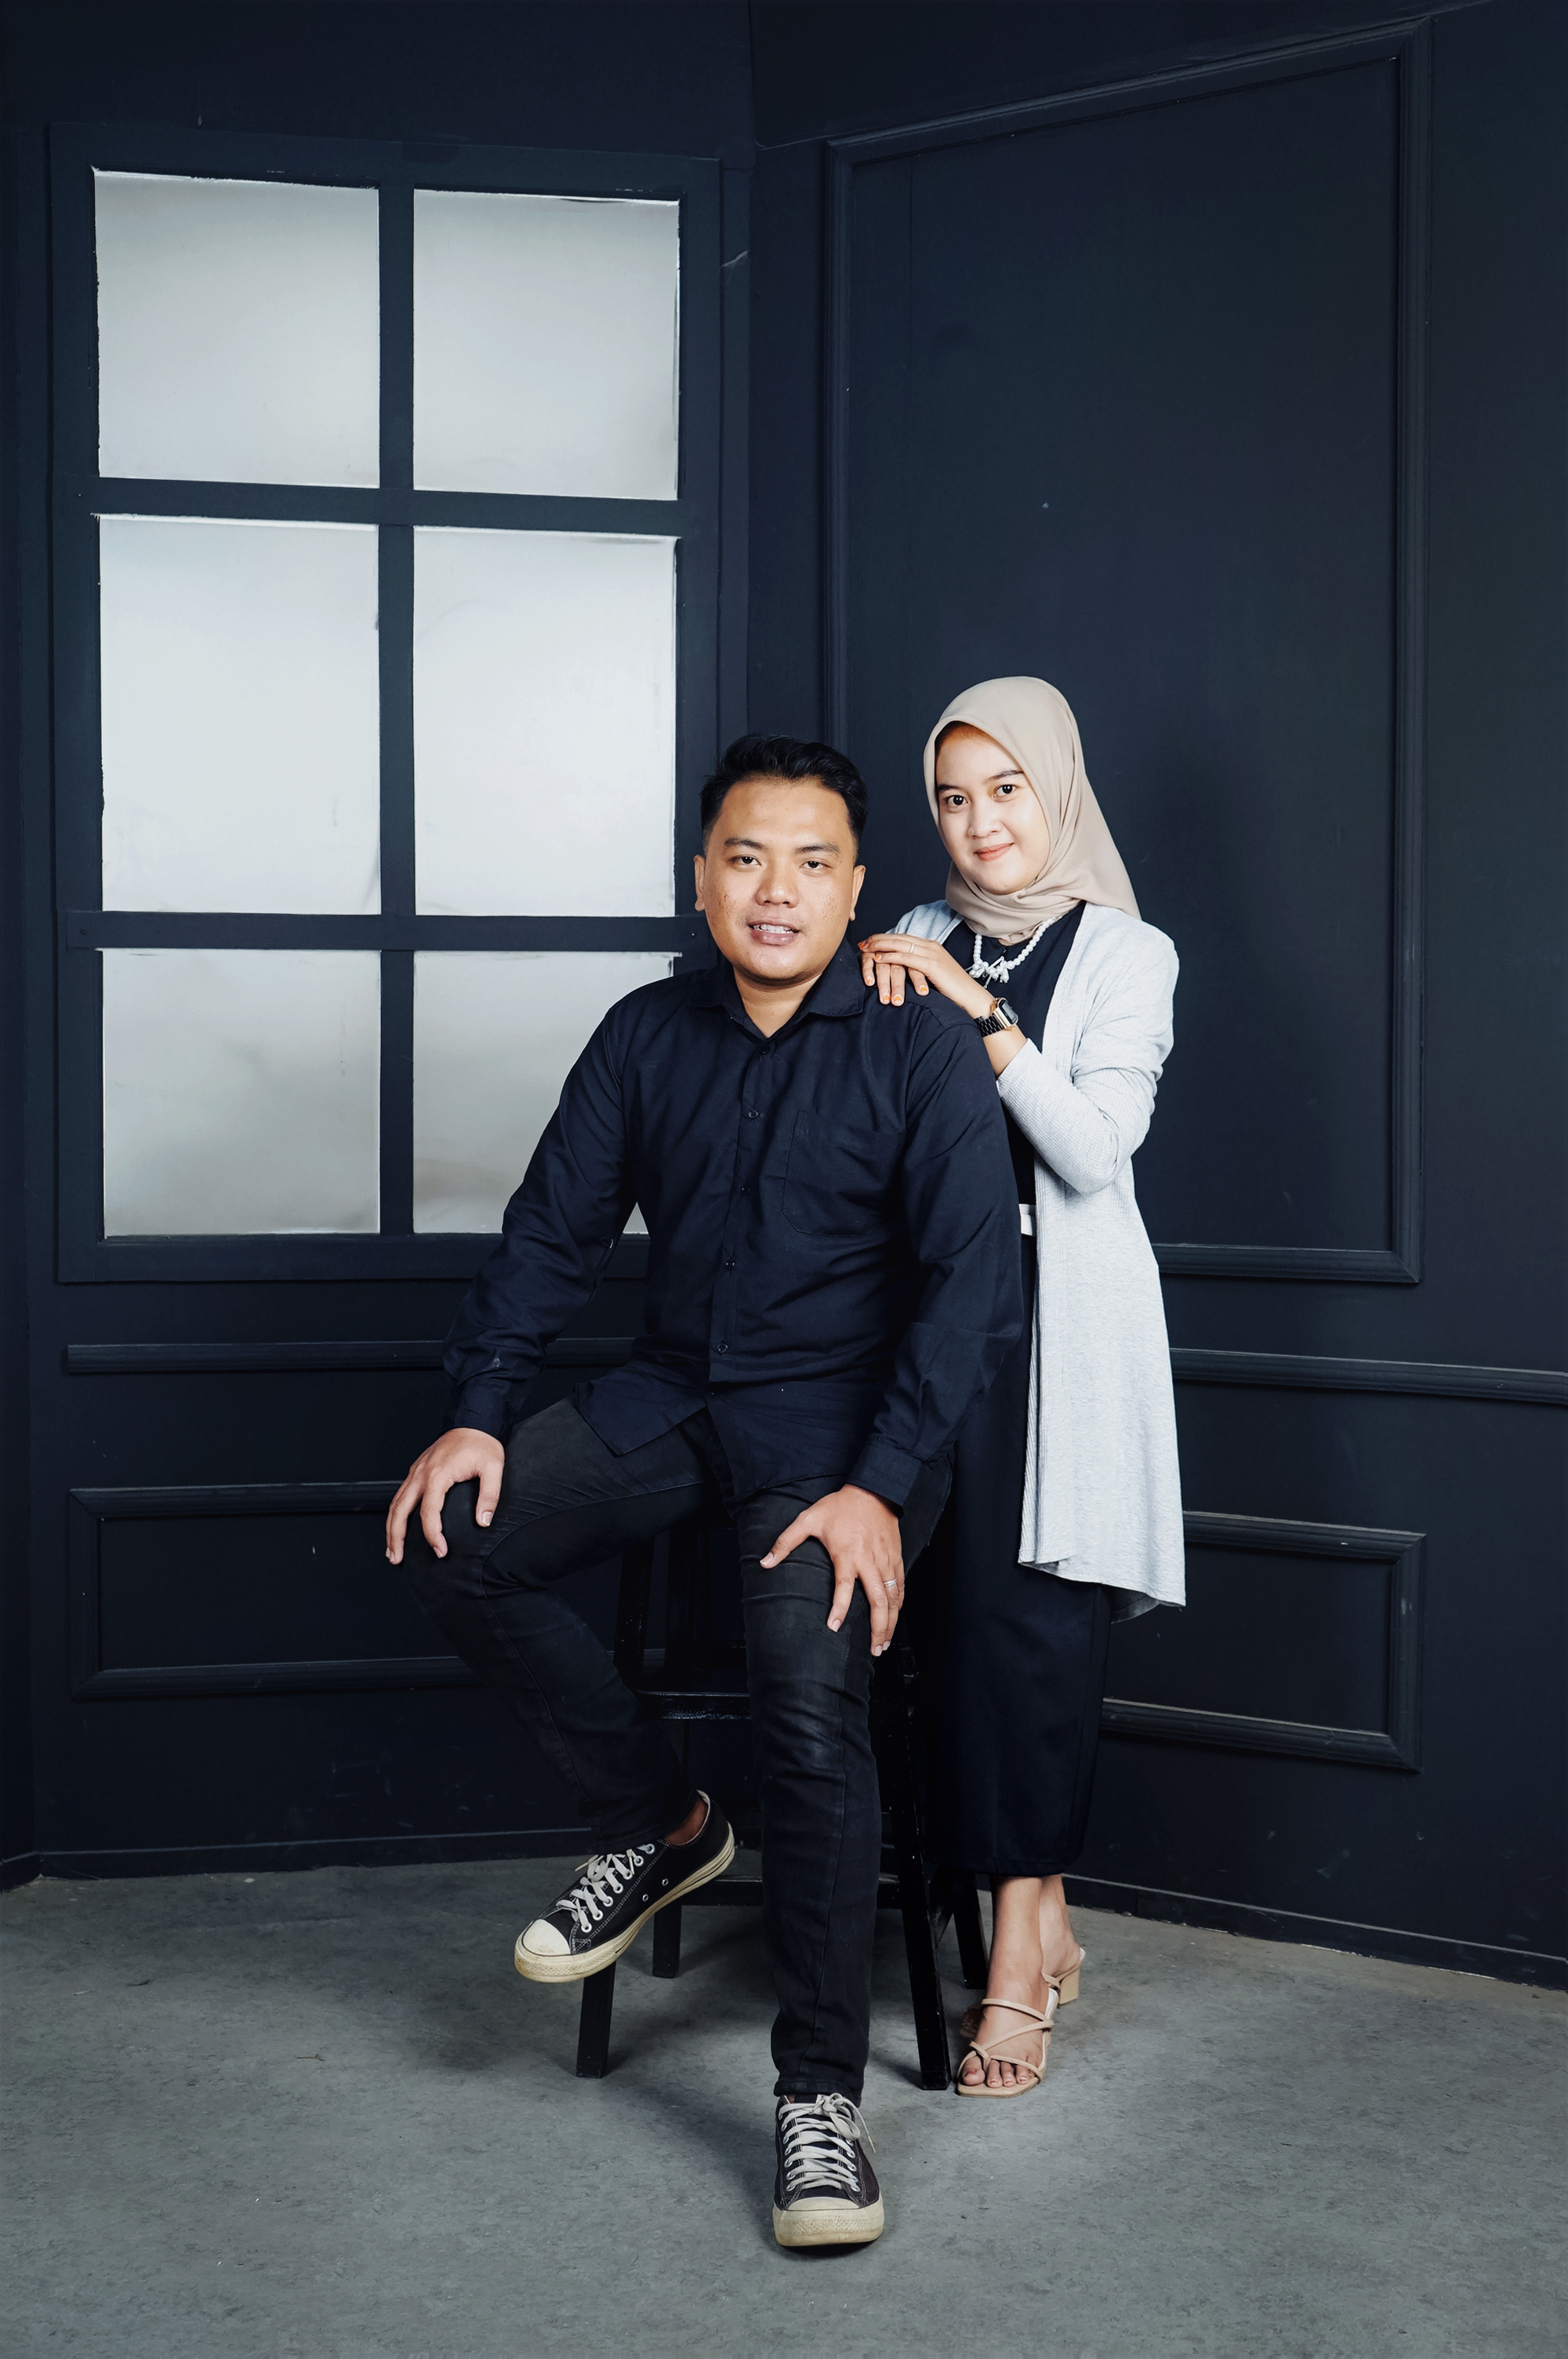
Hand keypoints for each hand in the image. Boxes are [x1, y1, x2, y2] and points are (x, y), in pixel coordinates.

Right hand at [385, 1427, 504, 1563]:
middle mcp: (421, 1474)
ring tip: (391, 1550)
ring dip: (390, 1528)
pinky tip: (396, 1525)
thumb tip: (483, 1522)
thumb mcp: (493, 1468)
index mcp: (437, 1475)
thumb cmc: (482, 1444)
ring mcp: (416, 1472)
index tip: (440, 1551)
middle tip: (396, 1558)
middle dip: (396, 1537)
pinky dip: (395, 1513)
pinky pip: (400, 1495)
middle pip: (399, 1510)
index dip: (433, 1535)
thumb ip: (489, 1496)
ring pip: (395, 1503)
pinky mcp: (416, 1471)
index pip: (428, 1512)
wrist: (473, 1421)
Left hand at [761, 1483, 905, 1655]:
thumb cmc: (839, 1506)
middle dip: (878, 1628)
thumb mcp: (808, 1519)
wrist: (873, 1490)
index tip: (834, 1627)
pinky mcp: (896, 1557)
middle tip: (874, 1649)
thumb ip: (785, 1542)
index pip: (844, 1588)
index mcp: (847, 1554)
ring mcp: (885, 1560)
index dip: (840, 1609)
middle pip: (879, 1601)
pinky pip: (900, 1585)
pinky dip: (899, 1604)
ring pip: (893, 1598)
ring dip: (891, 1622)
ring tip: (884, 1642)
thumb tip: (765, 1562)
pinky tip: (895, 1617)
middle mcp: (869, 1561)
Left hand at [858, 932, 993, 1018]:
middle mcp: (931, 946)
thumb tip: (906, 971)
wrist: (971, 997)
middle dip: (879, 939)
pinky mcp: (932, 965)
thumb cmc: (953, 990)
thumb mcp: (934, 975)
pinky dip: (890, 956)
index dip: (886, 938)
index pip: (904, 938)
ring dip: (881, 945)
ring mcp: (932, 954)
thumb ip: (920, 968)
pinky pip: (906, 957)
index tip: (871, 941)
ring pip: (901, 944)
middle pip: (900, 937)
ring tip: (866, 948)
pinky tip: (878, 958)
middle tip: (863, 942)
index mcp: (932, 946)